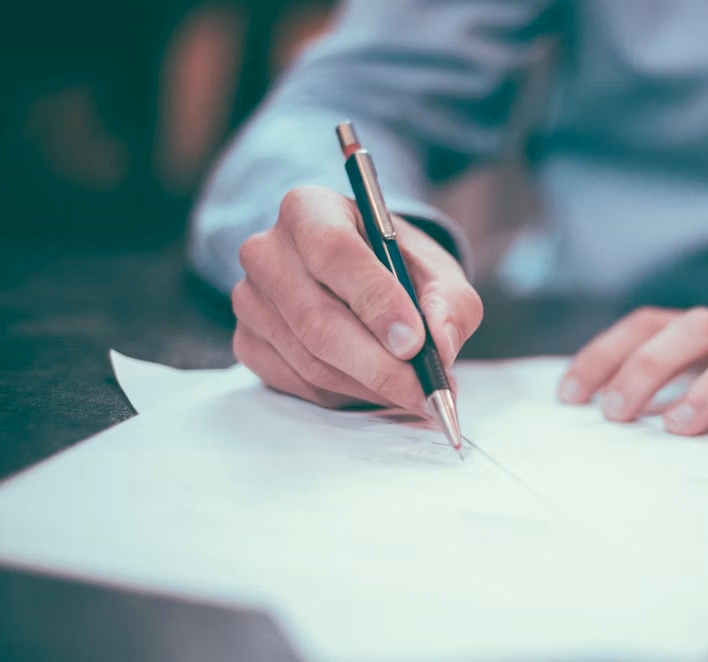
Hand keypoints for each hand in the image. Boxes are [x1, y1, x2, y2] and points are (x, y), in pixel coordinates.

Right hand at [230, 185, 482, 410]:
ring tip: (414, 392)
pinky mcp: (247, 342)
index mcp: (309, 209)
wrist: (361, 278)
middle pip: (317, 319)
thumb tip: (440, 345)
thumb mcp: (437, 272)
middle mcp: (267, 250)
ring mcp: (250, 299)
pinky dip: (346, 395)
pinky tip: (377, 387)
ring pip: (311, 360)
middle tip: (425, 391)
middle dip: (379, 365)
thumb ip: (450, 303)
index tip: (414, 343)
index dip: (376, 301)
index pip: (334, 252)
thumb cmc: (398, 268)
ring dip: (370, 386)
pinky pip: (299, 383)